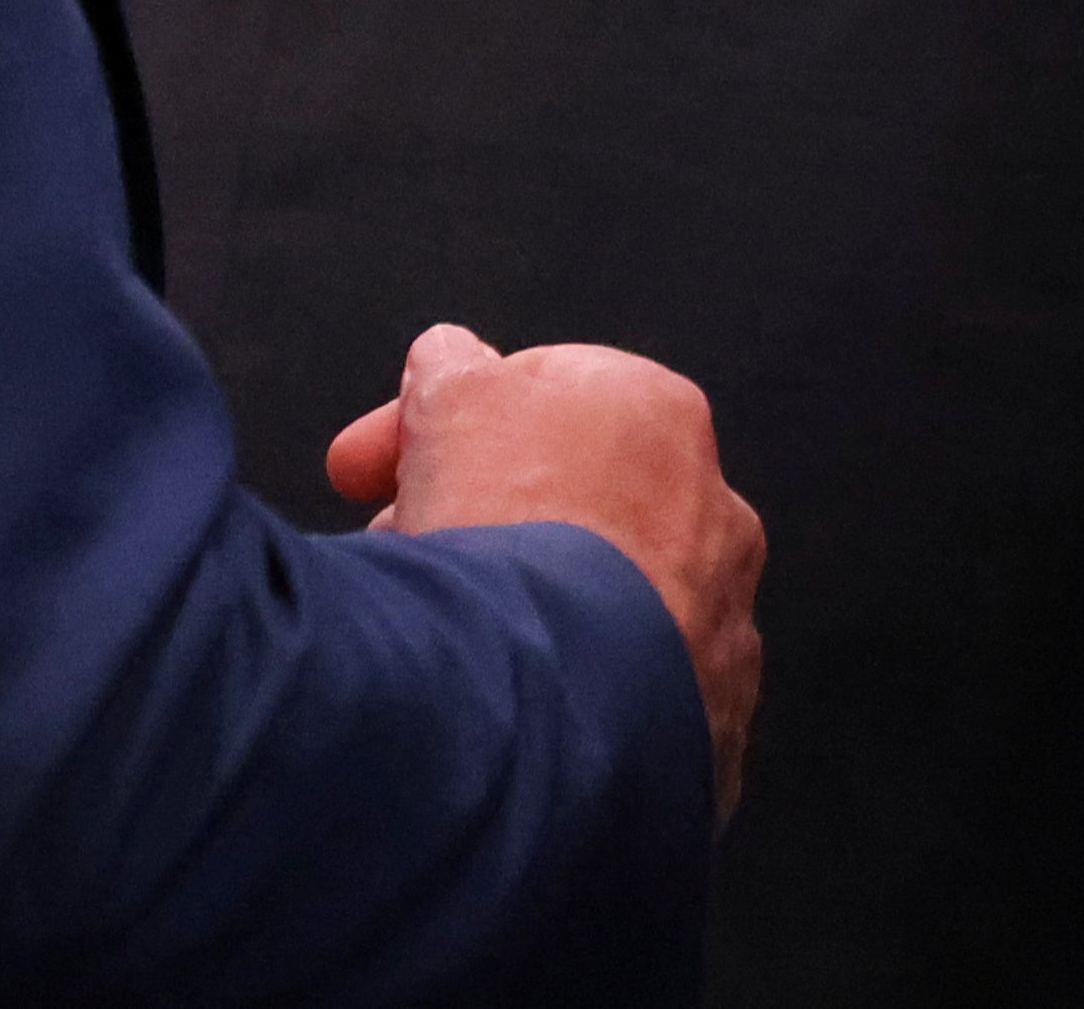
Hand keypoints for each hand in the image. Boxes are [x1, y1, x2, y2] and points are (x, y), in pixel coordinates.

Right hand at [327, 323, 765, 821]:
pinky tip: (503, 704)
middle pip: (562, 504)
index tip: (364, 474)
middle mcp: (714, 510)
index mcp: (661, 413)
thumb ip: (451, 367)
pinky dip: (562, 695)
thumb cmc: (509, 527)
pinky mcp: (708, 726)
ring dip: (517, 608)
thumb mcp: (450, 400)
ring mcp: (719, 623)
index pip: (536, 402)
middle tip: (392, 548)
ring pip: (592, 604)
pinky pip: (618, 696)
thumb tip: (450, 358)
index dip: (436, 430)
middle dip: (471, 520)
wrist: (553, 693)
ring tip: (438, 635)